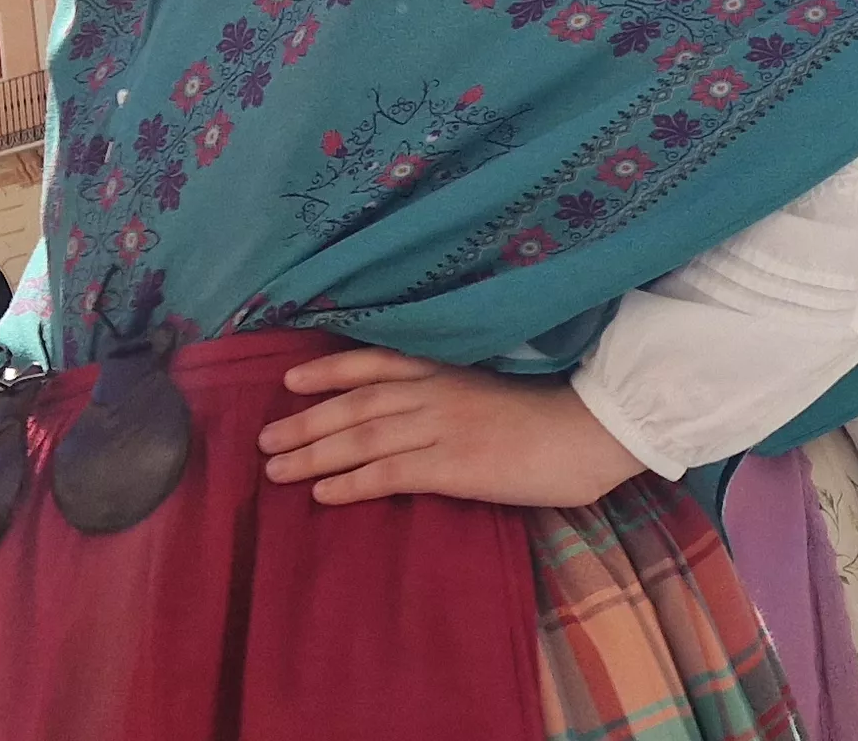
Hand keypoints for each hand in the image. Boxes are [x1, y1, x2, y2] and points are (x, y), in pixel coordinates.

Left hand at [259, 349, 647, 508]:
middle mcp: (435, 393)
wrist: (593, 430)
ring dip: (312, 453)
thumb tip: (420, 411)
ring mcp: (441, 427)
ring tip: (275, 470)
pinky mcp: (451, 465)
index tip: (290, 380)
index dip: (329, 372)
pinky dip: (349, 483)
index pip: (374, 364)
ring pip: (360, 438)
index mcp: (447, 370)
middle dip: (305, 421)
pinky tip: (321, 493)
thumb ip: (456, 395)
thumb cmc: (554, 414)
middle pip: (354, 404)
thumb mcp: (496, 390)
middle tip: (264, 440)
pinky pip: (387, 473)